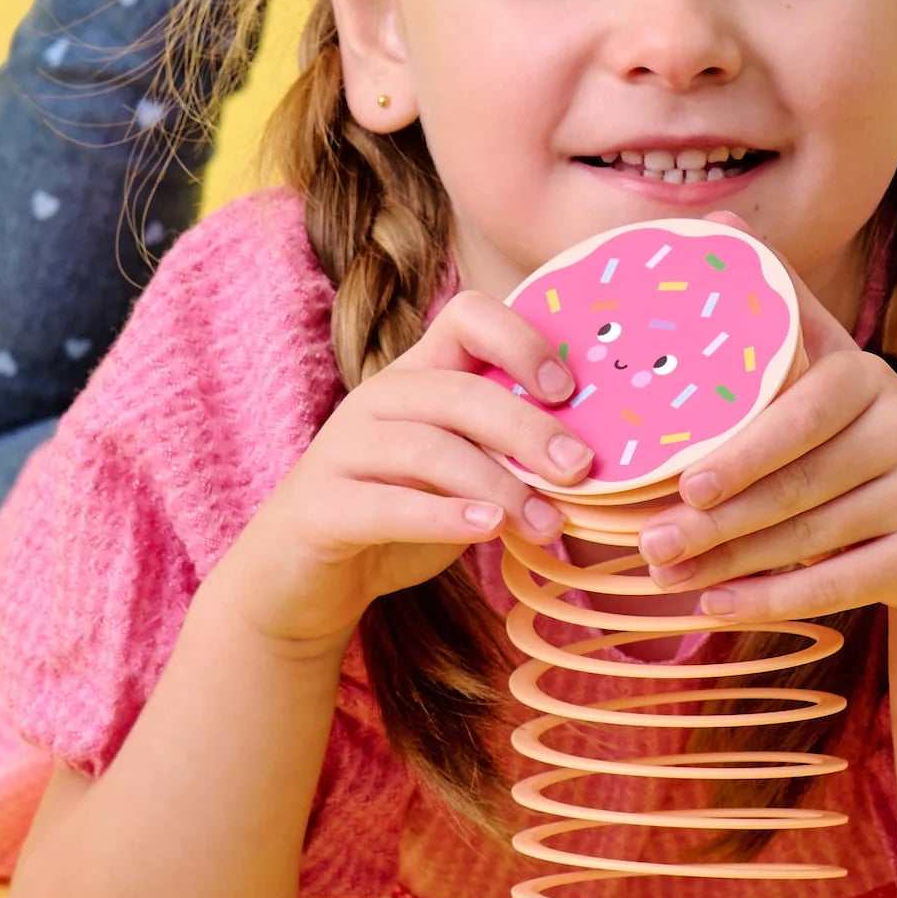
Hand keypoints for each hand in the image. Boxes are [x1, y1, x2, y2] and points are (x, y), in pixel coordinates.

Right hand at [212, 291, 591, 651]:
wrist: (301, 581)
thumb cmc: (400, 517)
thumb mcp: (463, 475)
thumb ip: (509, 454)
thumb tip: (595, 458)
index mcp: (418, 375)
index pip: (468, 316)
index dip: (522, 341)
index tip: (568, 389)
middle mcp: (379, 398)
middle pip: (461, 391)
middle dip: (529, 427)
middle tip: (580, 469)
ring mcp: (343, 449)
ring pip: (430, 449)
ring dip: (500, 486)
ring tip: (547, 525)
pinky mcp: (322, 505)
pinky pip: (388, 504)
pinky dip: (443, 517)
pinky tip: (487, 532)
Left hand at [633, 269, 896, 624]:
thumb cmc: (862, 445)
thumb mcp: (833, 376)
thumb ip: (781, 312)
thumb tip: (718, 220)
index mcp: (868, 378)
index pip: (799, 416)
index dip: (744, 451)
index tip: (686, 481)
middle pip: (796, 484)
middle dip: (716, 520)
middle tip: (650, 542)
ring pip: (808, 537)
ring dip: (728, 564)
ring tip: (663, 574)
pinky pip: (840, 583)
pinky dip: (774, 599)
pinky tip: (717, 608)